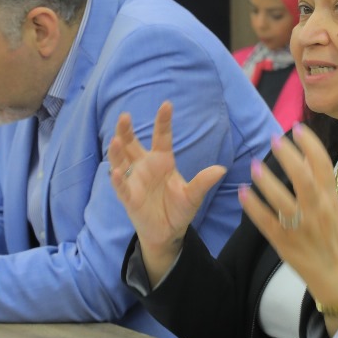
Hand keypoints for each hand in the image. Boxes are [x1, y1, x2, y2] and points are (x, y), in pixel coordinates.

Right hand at [107, 101, 225, 284]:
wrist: (168, 232)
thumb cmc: (179, 209)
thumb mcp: (193, 196)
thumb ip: (203, 182)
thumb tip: (221, 169)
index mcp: (162, 161)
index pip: (161, 137)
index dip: (163, 122)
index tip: (166, 104)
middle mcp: (145, 166)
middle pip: (132, 144)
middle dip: (126, 131)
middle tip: (125, 116)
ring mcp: (135, 180)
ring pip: (122, 161)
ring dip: (118, 151)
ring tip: (116, 140)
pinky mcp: (129, 197)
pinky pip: (122, 186)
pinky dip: (118, 179)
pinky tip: (116, 171)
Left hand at [238, 125, 337, 319]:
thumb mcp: (336, 211)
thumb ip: (322, 186)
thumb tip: (307, 158)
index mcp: (331, 201)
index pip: (323, 165)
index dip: (310, 144)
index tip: (297, 128)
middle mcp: (317, 211)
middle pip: (302, 177)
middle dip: (287, 156)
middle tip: (274, 139)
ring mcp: (300, 227)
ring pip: (281, 199)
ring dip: (266, 181)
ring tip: (255, 165)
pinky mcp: (284, 243)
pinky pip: (266, 222)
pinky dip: (253, 207)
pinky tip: (243, 193)